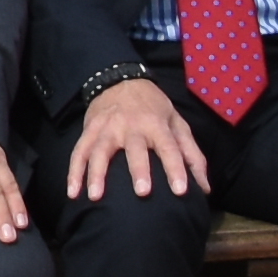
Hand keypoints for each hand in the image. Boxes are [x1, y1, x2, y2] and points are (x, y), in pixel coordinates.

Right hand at [63, 77, 207, 204]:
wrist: (120, 79)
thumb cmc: (153, 107)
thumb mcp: (177, 123)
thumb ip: (191, 154)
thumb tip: (204, 188)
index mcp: (156, 124)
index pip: (169, 148)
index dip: (176, 169)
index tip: (181, 191)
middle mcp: (131, 126)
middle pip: (135, 149)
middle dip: (138, 170)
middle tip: (142, 193)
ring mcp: (107, 128)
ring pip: (100, 151)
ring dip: (97, 174)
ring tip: (96, 197)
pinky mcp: (89, 130)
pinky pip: (78, 152)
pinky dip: (74, 172)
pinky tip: (73, 193)